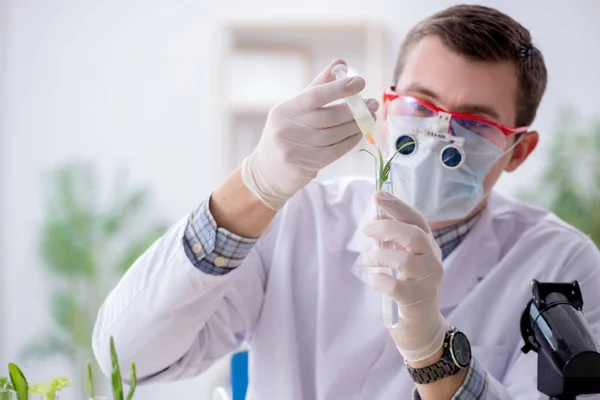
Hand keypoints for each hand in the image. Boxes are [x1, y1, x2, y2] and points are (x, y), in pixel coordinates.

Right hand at [241, 59, 378, 209]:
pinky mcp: (305, 165)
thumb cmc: (286, 133)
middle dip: (355, 110)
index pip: (315, 95)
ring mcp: (295, 148)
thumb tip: (341, 63)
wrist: (267, 170)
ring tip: (368, 118)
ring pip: (336, 134)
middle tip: (371, 104)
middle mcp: (287, 128)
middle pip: (330, 117)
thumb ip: (319, 86)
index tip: (360, 82)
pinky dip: (350, 141)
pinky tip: (358, 133)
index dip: (340, 88)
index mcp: (286, 109)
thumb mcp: (296, 109)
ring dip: (356, 125)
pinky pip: (336, 150)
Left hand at [363, 191, 446, 361]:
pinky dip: (379, 279)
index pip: (417, 219)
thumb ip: (392, 240)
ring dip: (378, 256)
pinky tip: (373, 280)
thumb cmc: (408, 287)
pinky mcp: (417, 300)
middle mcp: (433, 261)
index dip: (397, 205)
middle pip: (414, 235)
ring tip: (366, 260)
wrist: (421, 327)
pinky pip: (395, 285)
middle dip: (387, 227)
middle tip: (365, 230)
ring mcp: (428, 281)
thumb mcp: (402, 259)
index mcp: (429, 247)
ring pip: (405, 260)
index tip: (377, 194)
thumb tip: (376, 216)